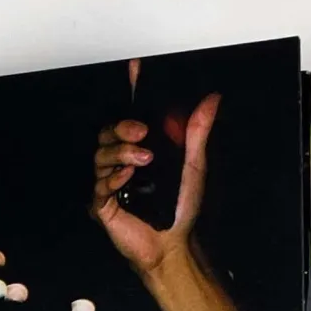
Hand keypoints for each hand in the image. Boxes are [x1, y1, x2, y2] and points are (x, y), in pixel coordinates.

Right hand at [89, 60, 220, 278]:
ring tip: (143, 162)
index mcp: (142, 149)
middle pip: (107, 132)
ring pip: (100, 155)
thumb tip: (211, 100)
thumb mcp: (195, 165)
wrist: (173, 243)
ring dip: (121, 153)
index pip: (132, 115)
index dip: (132, 90)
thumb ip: (198, 132)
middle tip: (142, 133)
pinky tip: (127, 180)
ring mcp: (110, 182)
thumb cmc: (181, 207)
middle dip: (123, 128)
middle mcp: (123, 162)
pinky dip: (113, 178)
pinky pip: (98, 184)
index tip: (136, 67)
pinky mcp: (102, 203)